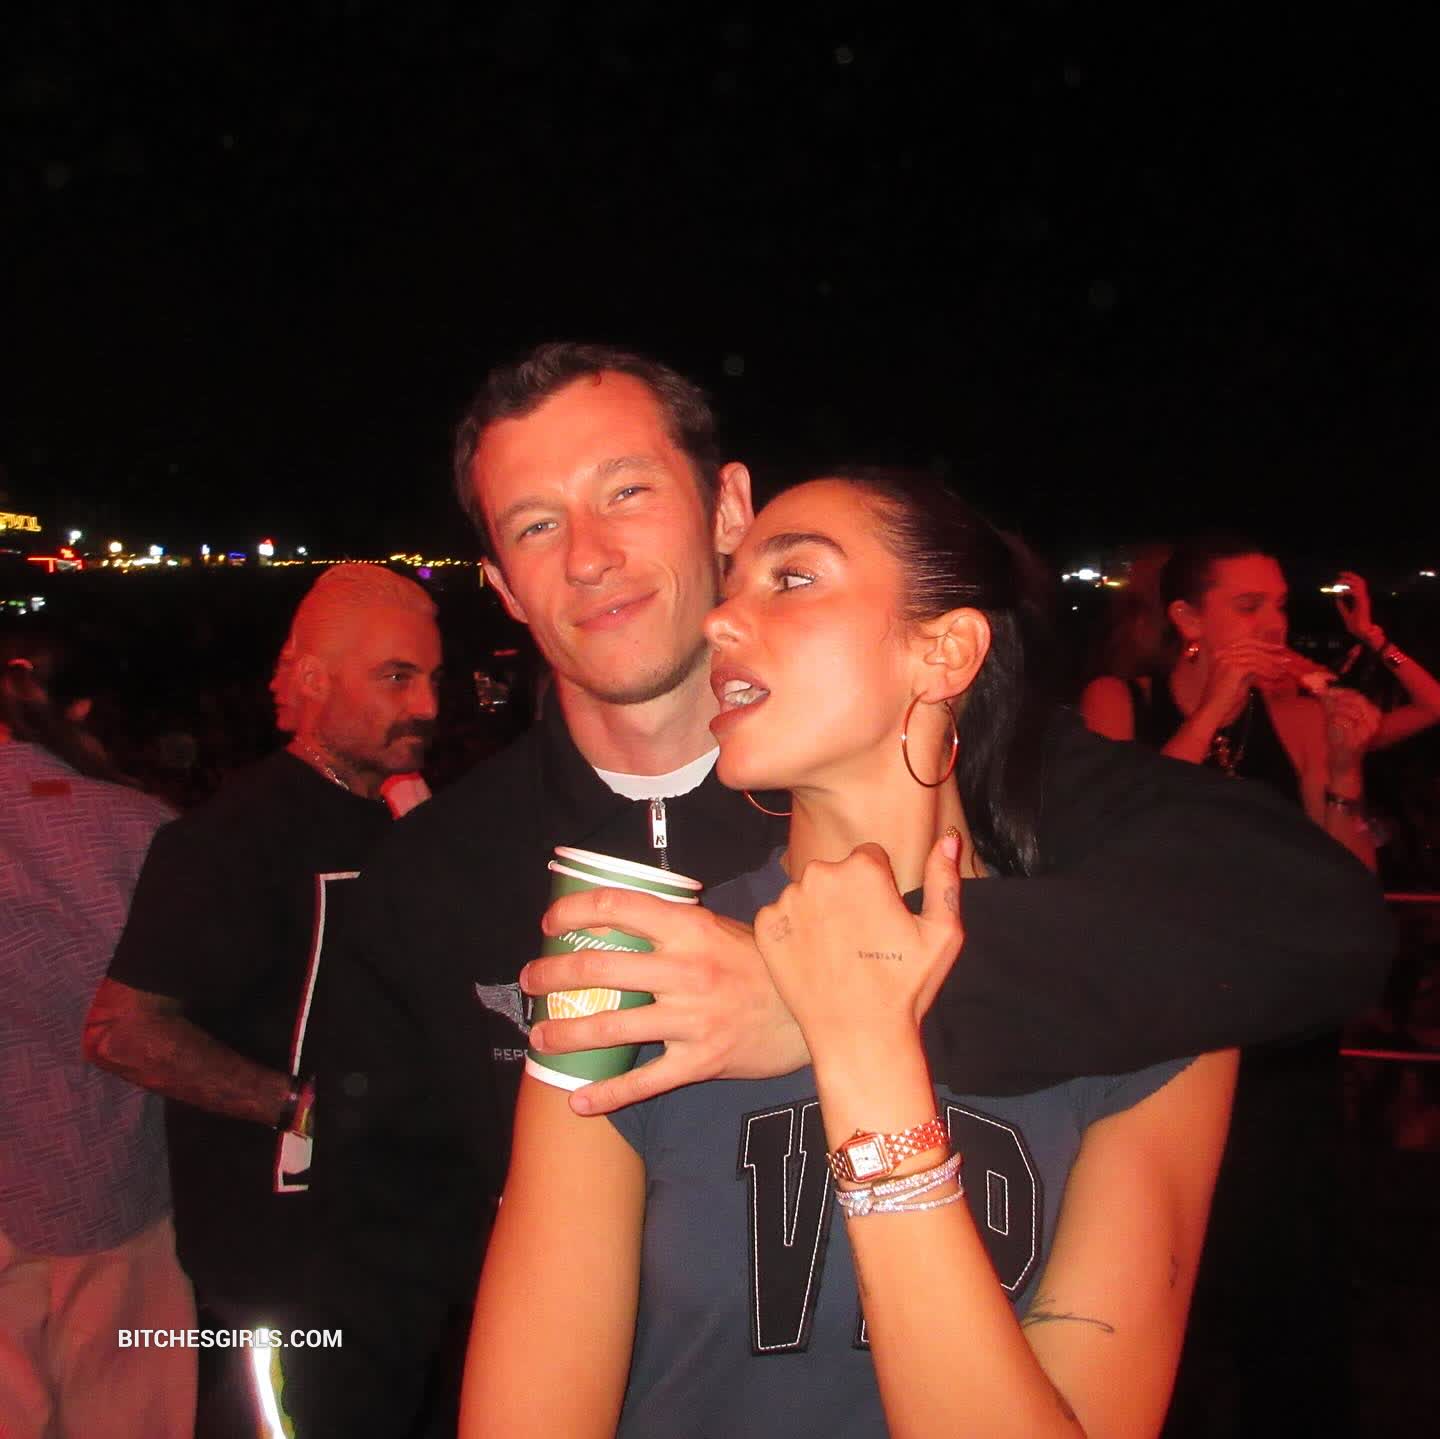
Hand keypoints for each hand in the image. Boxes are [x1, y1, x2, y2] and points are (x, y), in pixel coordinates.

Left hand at [522, 887, 807, 1114]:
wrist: (812, 1010)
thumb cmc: (760, 964)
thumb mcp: (719, 928)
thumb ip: (673, 925)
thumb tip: (616, 918)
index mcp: (688, 929)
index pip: (616, 908)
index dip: (573, 911)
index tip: (550, 922)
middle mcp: (685, 970)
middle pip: (599, 967)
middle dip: (552, 976)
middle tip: (531, 983)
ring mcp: (692, 1018)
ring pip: (611, 1026)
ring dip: (565, 1033)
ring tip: (540, 1038)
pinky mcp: (700, 1060)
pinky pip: (644, 1081)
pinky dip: (606, 1095)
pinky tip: (578, 1101)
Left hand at [751, 835, 963, 1066]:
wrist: (858, 1036)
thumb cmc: (905, 987)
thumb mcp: (943, 934)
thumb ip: (944, 879)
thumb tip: (947, 838)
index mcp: (862, 869)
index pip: (870, 857)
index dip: (881, 888)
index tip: (883, 920)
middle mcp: (819, 874)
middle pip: (835, 872)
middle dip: (848, 895)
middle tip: (862, 939)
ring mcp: (788, 900)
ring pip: (807, 893)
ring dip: (819, 912)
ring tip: (838, 952)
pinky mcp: (764, 926)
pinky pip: (781, 916)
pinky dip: (794, 932)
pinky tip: (813, 959)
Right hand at [1196, 640, 1292, 719]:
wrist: (1213, 709)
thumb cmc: (1224, 697)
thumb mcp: (1239, 678)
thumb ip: (1249, 668)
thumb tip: (1266, 663)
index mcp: (1221, 653)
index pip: (1246, 642)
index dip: (1263, 645)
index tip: (1277, 648)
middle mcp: (1222, 653)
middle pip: (1252, 647)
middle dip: (1270, 652)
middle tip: (1285, 658)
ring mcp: (1226, 659)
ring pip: (1255, 656)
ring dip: (1272, 663)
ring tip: (1282, 669)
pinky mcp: (1233, 668)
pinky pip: (1255, 666)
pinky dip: (1267, 670)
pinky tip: (1274, 676)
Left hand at [1321, 687, 1380, 769]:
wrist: (1342, 762)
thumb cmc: (1340, 739)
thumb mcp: (1336, 718)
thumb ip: (1331, 703)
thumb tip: (1321, 688)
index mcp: (1372, 714)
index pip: (1357, 695)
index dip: (1340, 691)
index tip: (1325, 690)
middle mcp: (1373, 722)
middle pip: (1355, 700)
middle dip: (1337, 698)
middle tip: (1324, 698)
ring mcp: (1367, 731)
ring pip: (1349, 710)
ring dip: (1335, 710)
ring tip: (1330, 716)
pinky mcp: (1359, 739)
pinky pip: (1345, 722)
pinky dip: (1335, 720)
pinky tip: (1332, 724)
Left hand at [1334, 571, 1380, 646]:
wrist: (1361, 633)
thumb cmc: (1355, 625)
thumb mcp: (1345, 613)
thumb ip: (1342, 606)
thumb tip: (1337, 598)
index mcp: (1361, 599)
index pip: (1359, 584)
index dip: (1350, 579)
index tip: (1340, 576)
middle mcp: (1364, 598)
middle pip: (1361, 581)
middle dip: (1350, 575)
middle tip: (1339, 574)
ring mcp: (1364, 600)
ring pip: (1359, 584)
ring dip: (1347, 581)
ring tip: (1338, 583)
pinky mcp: (1362, 604)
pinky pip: (1356, 593)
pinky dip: (1347, 590)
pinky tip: (1340, 592)